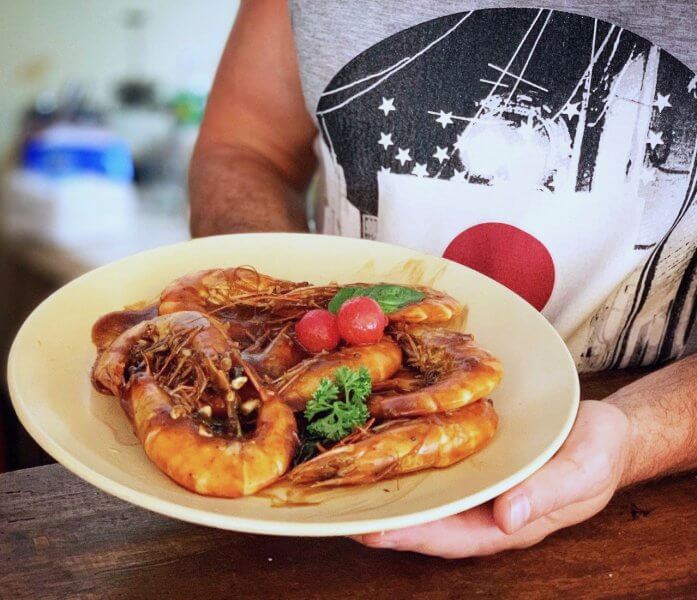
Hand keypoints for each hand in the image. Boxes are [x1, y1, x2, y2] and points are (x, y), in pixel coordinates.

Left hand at [353, 400, 630, 557]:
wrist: (603, 426)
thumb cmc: (598, 452)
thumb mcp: (584, 472)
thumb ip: (550, 494)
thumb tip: (507, 517)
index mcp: (508, 519)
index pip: (454, 537)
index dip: (414, 537)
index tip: (376, 533)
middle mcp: (483, 504)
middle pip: (428, 517)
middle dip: (385, 515)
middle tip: (340, 508)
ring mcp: (475, 479)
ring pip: (427, 490)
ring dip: (389, 487)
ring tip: (346, 480)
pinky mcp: (471, 453)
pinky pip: (436, 458)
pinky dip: (409, 455)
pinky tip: (382, 441)